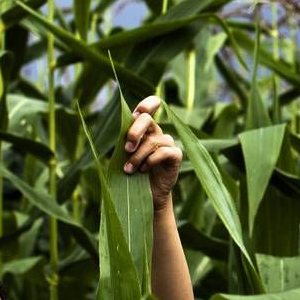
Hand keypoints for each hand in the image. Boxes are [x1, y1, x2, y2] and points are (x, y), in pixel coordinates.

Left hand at [123, 95, 180, 209]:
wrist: (147, 194)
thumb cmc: (134, 172)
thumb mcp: (126, 154)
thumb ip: (127, 141)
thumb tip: (123, 133)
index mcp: (145, 128)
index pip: (152, 105)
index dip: (147, 104)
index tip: (137, 113)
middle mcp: (158, 132)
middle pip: (147, 119)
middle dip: (134, 132)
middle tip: (127, 148)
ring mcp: (168, 143)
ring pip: (152, 140)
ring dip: (137, 155)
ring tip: (130, 169)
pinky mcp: (176, 155)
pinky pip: (163, 151)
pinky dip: (150, 160)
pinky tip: (144, 170)